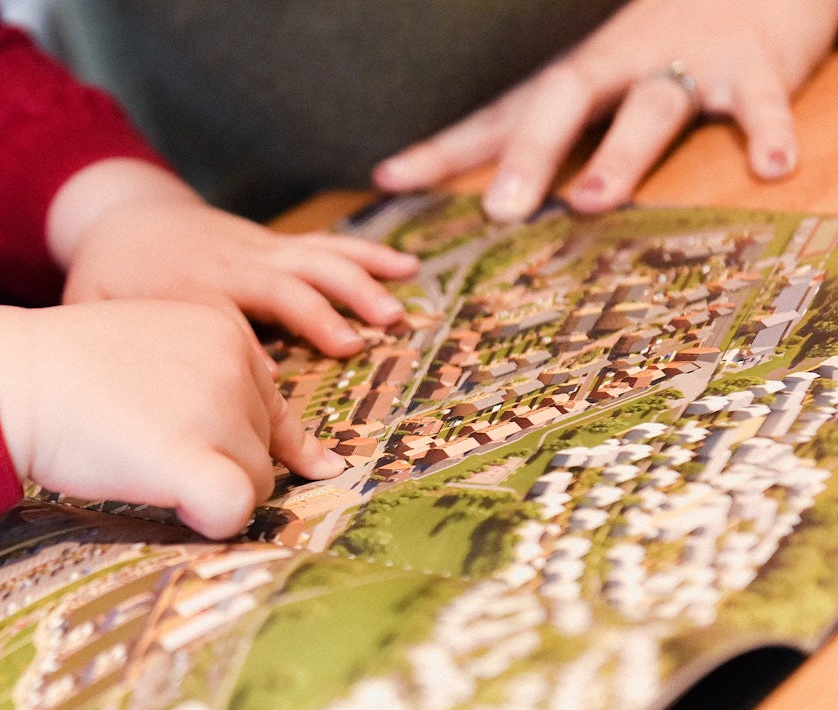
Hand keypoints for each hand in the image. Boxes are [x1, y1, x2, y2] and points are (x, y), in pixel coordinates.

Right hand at [0, 300, 344, 538]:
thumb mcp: (153, 347)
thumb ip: (211, 378)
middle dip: (220, 462)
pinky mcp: (192, 455)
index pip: (270, 403)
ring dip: (211, 491)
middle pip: (264, 446)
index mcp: (227, 330)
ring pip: (256, 482)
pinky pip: (235, 507)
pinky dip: (215, 520)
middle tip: (148, 448)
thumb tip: (301, 450)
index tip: (200, 445)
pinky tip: (179, 506)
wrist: (11, 377)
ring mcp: (216, 409)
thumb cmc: (67, 371)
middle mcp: (234, 364)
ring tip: (145, 467)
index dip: (237, 436)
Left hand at [48, 159, 418, 356]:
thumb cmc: (106, 273)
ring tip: (398, 307)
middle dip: (327, 308)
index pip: (235, 309)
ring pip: (316, 257)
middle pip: (288, 280)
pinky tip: (405, 266)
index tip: (310, 360)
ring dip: (360, 280)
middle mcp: (233, 263)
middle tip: (365, 338)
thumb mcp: (94, 304)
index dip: (274, 333)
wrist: (119, 213)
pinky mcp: (271, 244)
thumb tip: (128, 388)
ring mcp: (257, 249)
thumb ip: (114, 338)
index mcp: (193, 284)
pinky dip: (365, 255)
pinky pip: (324, 246)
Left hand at [373, 0, 837, 221]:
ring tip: (592, 203)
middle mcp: (618, 68)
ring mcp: (684, 66)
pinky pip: (758, 103)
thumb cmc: (652, 48)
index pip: (495, 115)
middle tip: (500, 211)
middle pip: (562, 101)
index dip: (442, 149)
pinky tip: (770, 170)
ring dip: (620, 155)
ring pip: (649, 108)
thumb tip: (471, 195)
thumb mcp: (585, 83)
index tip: (389, 180)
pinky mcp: (753, 69)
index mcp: (571, 80)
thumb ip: (531, 132)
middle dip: (528, 154)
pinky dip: (765, 132)